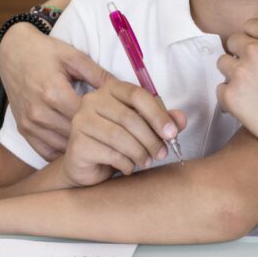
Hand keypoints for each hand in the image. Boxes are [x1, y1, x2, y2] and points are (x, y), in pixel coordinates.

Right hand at [0, 23, 110, 159]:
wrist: (13, 53)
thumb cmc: (46, 52)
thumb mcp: (74, 57)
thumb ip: (99, 75)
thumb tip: (125, 90)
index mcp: (53, 92)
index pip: (87, 118)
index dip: (107, 123)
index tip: (123, 126)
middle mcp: (39, 112)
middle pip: (76, 135)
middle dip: (97, 138)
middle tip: (118, 140)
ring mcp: (29, 124)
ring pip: (62, 147)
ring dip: (82, 147)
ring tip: (102, 145)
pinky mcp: (23, 130)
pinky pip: (46, 152)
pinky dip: (63, 152)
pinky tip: (79, 147)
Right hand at [63, 79, 187, 186]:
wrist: (89, 167)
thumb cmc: (119, 143)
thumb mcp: (145, 130)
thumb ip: (164, 121)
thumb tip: (181, 119)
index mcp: (111, 89)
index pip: (137, 95)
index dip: (158, 114)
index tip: (172, 133)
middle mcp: (92, 101)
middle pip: (129, 117)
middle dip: (151, 138)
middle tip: (162, 153)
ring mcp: (81, 121)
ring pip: (119, 136)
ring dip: (140, 152)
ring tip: (147, 161)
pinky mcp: (76, 144)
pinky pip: (109, 153)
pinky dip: (125, 163)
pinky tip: (129, 167)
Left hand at [216, 7, 257, 152]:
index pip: (250, 25)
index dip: (254, 38)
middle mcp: (255, 51)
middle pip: (233, 41)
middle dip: (241, 53)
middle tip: (254, 71)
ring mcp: (240, 73)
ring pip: (223, 63)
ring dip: (233, 73)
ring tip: (249, 88)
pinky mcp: (231, 96)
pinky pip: (220, 89)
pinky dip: (230, 96)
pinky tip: (245, 104)